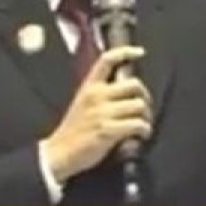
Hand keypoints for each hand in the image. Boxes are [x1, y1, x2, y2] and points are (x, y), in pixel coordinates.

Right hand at [42, 46, 151, 182]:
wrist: (59, 153)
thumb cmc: (73, 131)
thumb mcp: (82, 104)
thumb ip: (99, 95)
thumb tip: (124, 93)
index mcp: (89, 87)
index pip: (107, 60)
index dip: (125, 52)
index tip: (139, 52)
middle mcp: (97, 96)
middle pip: (134, 85)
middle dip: (144, 97)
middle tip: (144, 108)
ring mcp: (102, 113)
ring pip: (138, 105)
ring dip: (146, 116)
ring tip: (143, 124)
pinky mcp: (108, 130)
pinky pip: (137, 124)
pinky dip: (145, 130)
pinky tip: (142, 135)